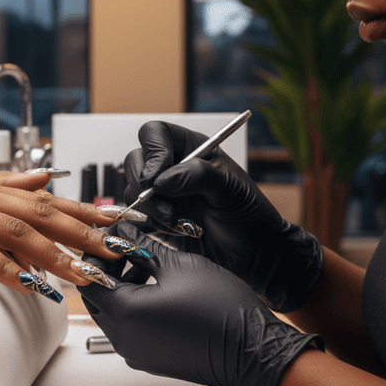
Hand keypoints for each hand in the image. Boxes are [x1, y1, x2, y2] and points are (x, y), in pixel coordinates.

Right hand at [0, 171, 117, 300]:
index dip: (82, 210)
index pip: (44, 196)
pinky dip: (7, 268)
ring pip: (19, 233)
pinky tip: (29, 282)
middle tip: (114, 250)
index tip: (113, 222)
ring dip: (56, 255)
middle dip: (83, 233)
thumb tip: (40, 178)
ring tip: (84, 274)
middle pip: (42, 213)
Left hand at [77, 229, 322, 385]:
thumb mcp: (179, 265)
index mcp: (126, 313)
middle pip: (97, 298)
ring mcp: (137, 353)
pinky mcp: (151, 359)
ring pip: (113, 314)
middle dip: (108, 270)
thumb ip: (143, 248)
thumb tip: (124, 235)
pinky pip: (129, 329)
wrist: (253, 352)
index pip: (89, 279)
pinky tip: (158, 288)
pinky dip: (134, 307)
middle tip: (127, 248)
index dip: (97, 254)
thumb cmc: (220, 308)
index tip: (112, 238)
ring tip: (147, 264)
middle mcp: (124, 338)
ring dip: (122, 288)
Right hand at [118, 120, 321, 311]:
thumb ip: (196, 175)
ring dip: (154, 211)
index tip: (157, 178)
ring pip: (133, 192)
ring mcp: (161, 192)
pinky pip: (136, 216)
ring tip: (182, 224)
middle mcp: (171, 166)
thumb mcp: (229, 187)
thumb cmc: (248, 214)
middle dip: (147, 188)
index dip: (152, 152)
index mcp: (190, 147)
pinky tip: (178, 231)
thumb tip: (160, 181)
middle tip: (168, 209)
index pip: (155, 134)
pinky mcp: (155, 217)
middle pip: (135, 161)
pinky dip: (153, 225)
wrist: (252, 252)